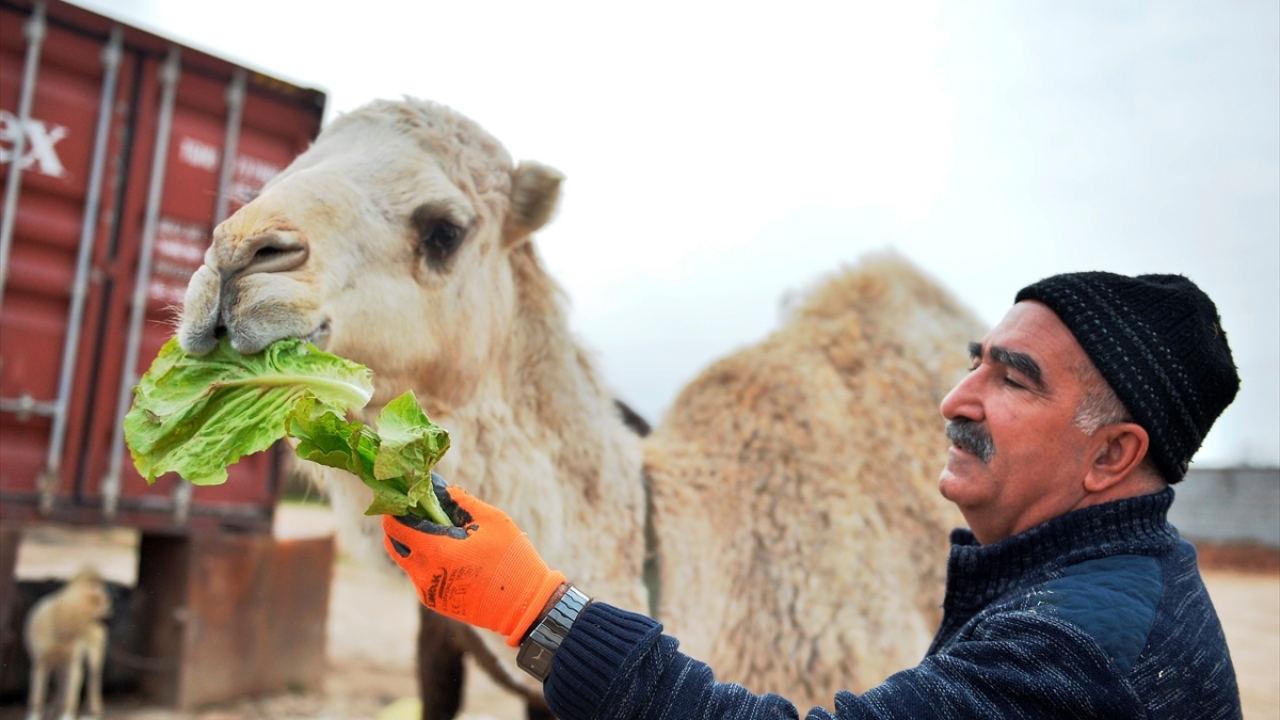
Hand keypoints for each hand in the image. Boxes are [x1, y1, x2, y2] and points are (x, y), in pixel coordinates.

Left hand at [382, 474, 565, 646]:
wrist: (523, 607)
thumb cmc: (511, 559)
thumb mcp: (492, 521)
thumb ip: (462, 502)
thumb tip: (443, 488)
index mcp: (434, 551)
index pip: (395, 526)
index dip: (397, 508)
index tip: (409, 498)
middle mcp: (424, 574)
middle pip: (394, 544)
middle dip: (401, 526)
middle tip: (421, 512)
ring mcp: (428, 591)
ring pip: (406, 561)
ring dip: (415, 544)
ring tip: (440, 532)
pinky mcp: (436, 602)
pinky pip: (420, 576)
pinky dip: (426, 561)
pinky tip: (449, 553)